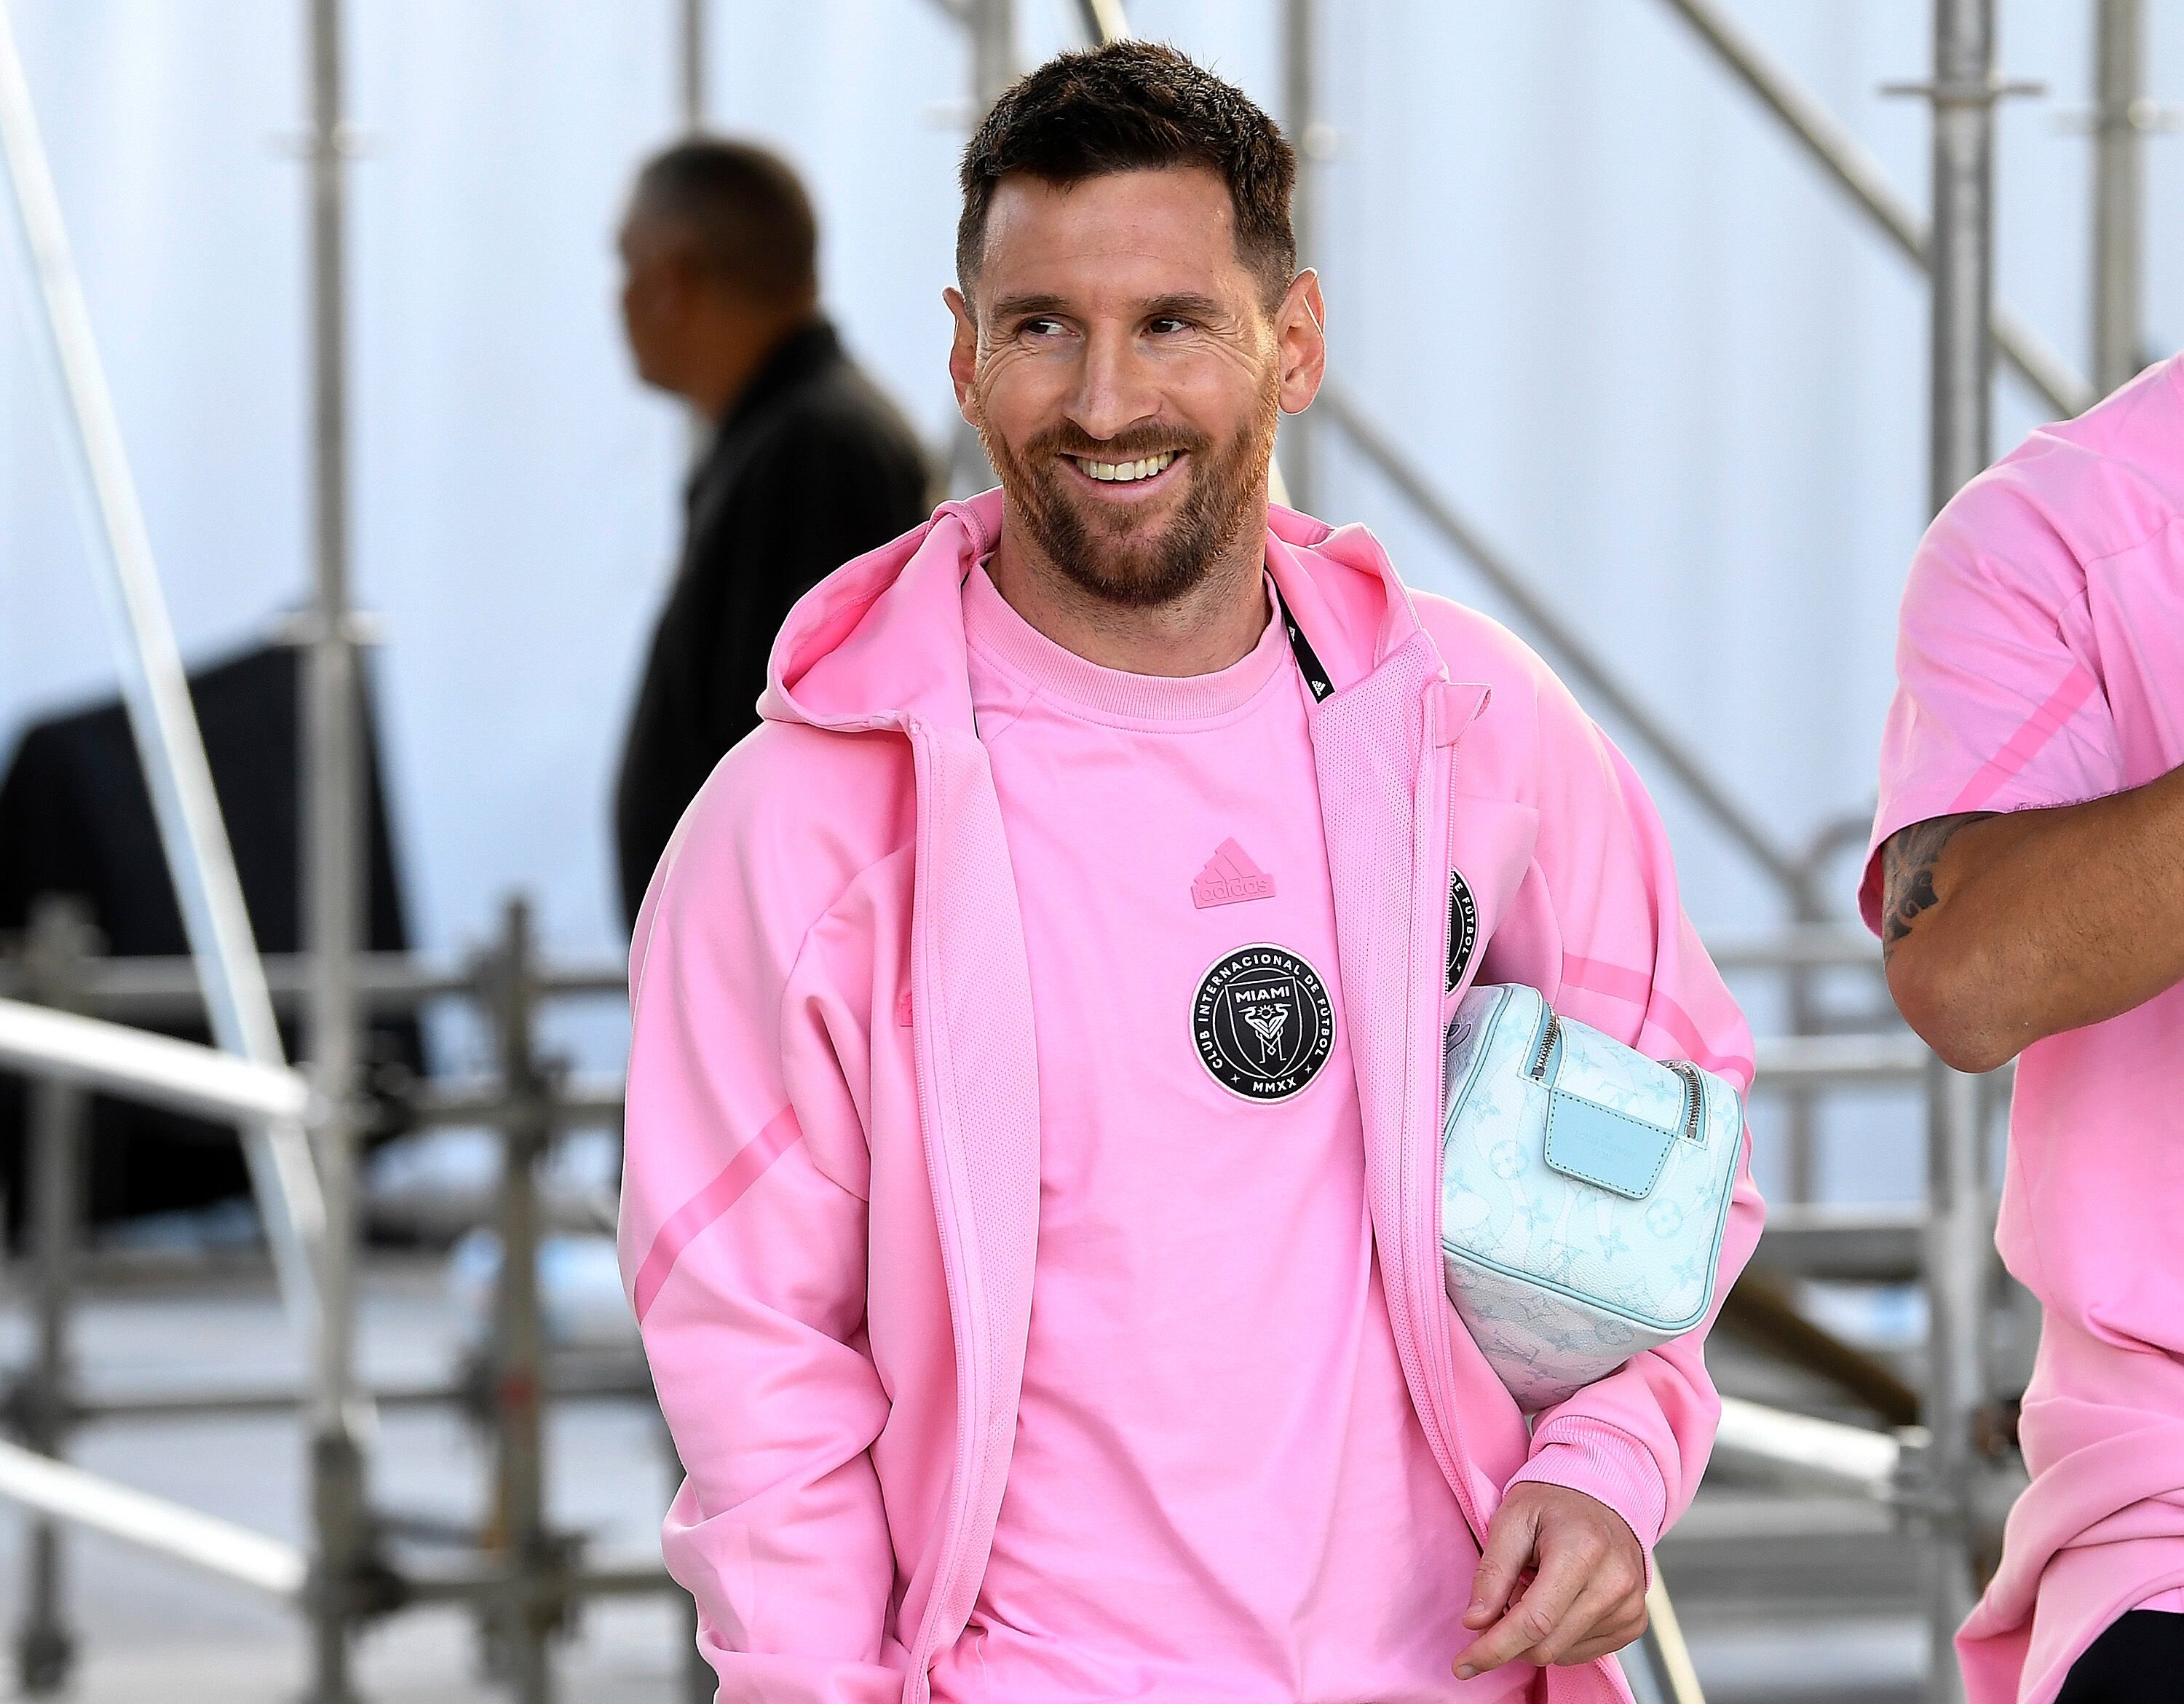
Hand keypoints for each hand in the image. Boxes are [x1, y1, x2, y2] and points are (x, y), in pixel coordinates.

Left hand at [1454, 1483, 1647, 1677]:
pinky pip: (1584, 1653)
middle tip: (1494, 1609)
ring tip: (1533, 1590)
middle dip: (1508, 1642)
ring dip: (1533, 1636)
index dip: (1495, 1648)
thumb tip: (1475, 1622)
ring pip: (1562, 1653)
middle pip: (1547, 1645)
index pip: (1534, 1621)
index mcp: (1582, 1551)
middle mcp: (1614, 1583)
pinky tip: (1556, 1603)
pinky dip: (1558, 1638)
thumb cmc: (1554, 1504)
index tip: (1464, 1666)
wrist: (1606, 1497)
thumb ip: (1492, 1572)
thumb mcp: (1511, 1520)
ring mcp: (1630, 1606)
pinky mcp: (1634, 1622)